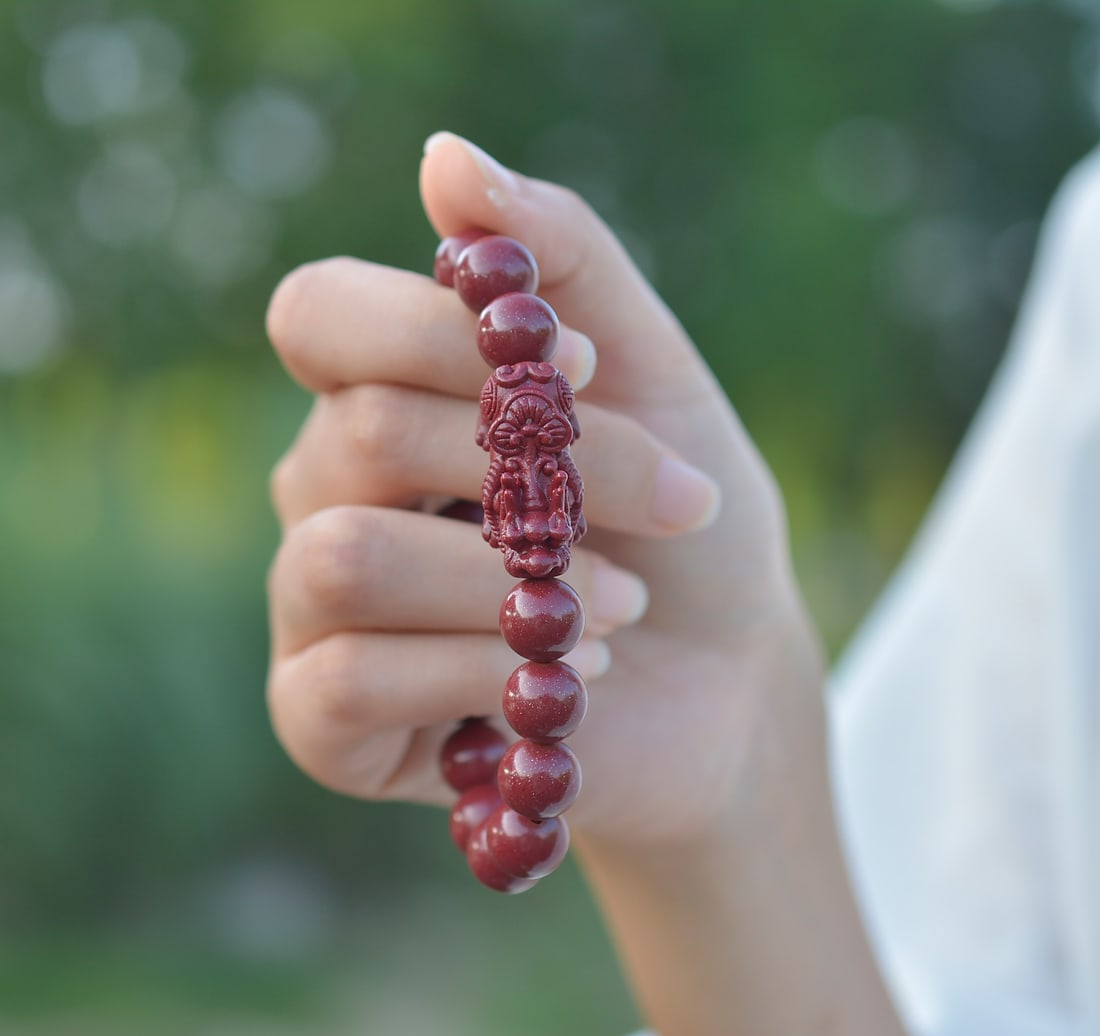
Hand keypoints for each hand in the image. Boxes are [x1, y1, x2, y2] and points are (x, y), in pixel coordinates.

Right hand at [265, 132, 822, 849]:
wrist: (721, 678)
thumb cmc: (679, 523)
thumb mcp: (654, 375)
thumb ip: (561, 260)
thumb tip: (443, 155)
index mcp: (386, 395)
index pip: (322, 316)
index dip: (440, 333)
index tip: (583, 372)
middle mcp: (327, 491)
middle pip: (361, 434)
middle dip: (539, 474)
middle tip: (666, 509)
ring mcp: (311, 607)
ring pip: (346, 558)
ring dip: (509, 585)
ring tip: (619, 608)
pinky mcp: (321, 719)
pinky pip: (347, 682)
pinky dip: (477, 674)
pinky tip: (559, 684)